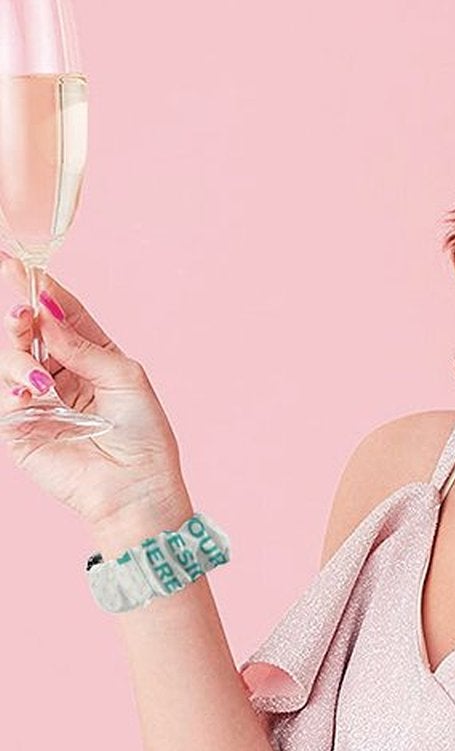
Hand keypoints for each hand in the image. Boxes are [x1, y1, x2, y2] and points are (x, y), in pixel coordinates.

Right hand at [0, 255, 188, 537]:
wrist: (134, 487)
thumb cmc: (143, 435)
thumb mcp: (125, 378)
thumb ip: (84, 345)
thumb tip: (46, 313)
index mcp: (92, 358)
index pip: (61, 316)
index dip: (42, 290)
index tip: (18, 263)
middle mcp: (61, 374)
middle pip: (27, 332)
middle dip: (21, 320)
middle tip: (23, 317)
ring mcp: (38, 399)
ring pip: (8, 358)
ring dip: (18, 358)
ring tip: (40, 379)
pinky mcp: (20, 426)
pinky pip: (2, 395)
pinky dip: (12, 387)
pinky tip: (29, 392)